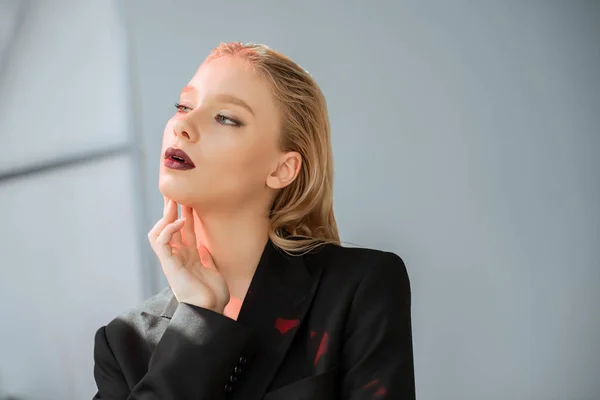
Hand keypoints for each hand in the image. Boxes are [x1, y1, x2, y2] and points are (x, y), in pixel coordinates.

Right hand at [147, 197, 229, 312]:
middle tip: (175, 192)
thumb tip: (205, 247)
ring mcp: (172, 260)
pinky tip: (179, 222)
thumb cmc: (212, 294)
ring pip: (160, 232)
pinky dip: (168, 230)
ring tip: (174, 203)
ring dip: (166, 216)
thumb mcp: (212, 269)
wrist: (210, 310)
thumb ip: (206, 257)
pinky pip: (161, 243)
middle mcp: (178, 255)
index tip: (189, 198)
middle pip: (169, 226)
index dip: (184, 213)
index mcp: (188, 255)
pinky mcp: (169, 265)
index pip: (183, 229)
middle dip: (171, 209)